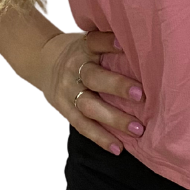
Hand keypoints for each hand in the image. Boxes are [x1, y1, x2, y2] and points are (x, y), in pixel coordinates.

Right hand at [38, 29, 146, 154]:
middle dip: (117, 86)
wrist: (42, 62)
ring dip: (114, 119)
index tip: (124, 44)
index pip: (94, 42)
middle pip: (94, 77)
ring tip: (137, 130)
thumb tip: (147, 48)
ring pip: (89, 106)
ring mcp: (68, 91)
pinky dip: (101, 138)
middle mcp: (74, 68)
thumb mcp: (89, 42)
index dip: (108, 42)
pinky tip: (118, 148)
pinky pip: (83, 126)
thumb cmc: (80, 53)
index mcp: (83, 48)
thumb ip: (109, 47)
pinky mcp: (65, 109)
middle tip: (141, 96)